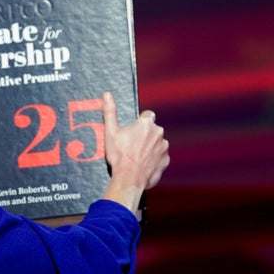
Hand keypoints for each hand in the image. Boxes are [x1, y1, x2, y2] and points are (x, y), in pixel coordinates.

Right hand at [100, 91, 169, 212]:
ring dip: (149, 147)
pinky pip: (159, 157)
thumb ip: (110, 111)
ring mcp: (164, 148)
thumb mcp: (110, 132)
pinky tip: (142, 164)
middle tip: (131, 144)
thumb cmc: (119, 155)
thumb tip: (107, 95)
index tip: (132, 130)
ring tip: (136, 156)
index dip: (139, 122)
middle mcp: (159, 134)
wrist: (129, 178)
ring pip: (156, 143)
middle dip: (144, 135)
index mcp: (146, 124)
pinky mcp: (165, 161)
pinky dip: (153, 159)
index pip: (147, 115)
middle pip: (152, 130)